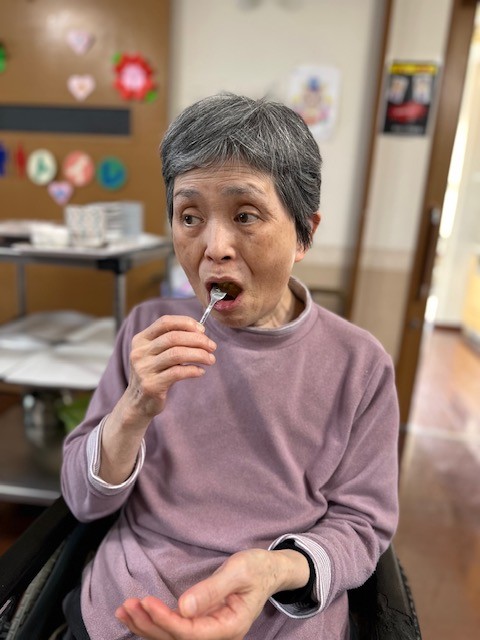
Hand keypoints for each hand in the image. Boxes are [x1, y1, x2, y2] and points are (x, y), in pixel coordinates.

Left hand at [115, 548, 309, 639]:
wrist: (269, 570)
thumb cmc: (257, 568)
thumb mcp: (238, 571)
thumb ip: (212, 589)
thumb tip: (183, 607)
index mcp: (230, 627)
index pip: (190, 633)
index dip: (165, 620)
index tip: (146, 603)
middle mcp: (218, 636)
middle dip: (149, 624)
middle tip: (127, 605)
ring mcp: (210, 632)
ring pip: (172, 637)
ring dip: (146, 626)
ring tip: (123, 610)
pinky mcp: (203, 624)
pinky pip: (175, 629)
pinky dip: (154, 622)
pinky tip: (137, 614)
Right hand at [122, 314, 216, 421]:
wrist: (138, 403)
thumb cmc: (154, 374)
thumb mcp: (156, 354)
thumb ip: (171, 342)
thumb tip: (200, 331)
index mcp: (140, 340)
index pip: (164, 322)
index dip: (186, 323)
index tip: (202, 331)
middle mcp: (140, 352)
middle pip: (173, 337)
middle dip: (198, 340)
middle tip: (212, 346)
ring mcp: (144, 369)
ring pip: (177, 354)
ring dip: (199, 354)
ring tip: (211, 359)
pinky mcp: (151, 385)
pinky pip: (177, 373)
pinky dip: (193, 370)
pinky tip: (201, 371)